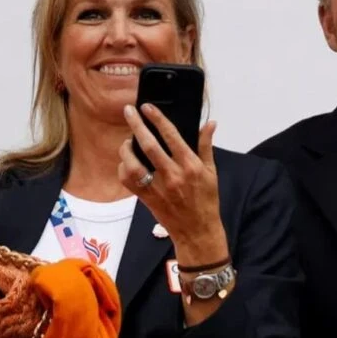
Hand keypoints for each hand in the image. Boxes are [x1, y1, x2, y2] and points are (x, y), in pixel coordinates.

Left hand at [119, 103, 228, 266]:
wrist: (197, 231)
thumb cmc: (206, 201)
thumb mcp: (212, 172)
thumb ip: (206, 146)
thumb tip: (210, 124)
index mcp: (191, 166)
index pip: (172, 136)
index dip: (158, 119)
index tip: (148, 107)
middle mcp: (173, 175)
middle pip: (149, 145)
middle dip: (137, 125)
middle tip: (128, 111)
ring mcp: (158, 188)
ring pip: (134, 163)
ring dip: (127, 148)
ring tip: (127, 140)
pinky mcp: (147, 198)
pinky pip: (129, 180)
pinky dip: (124, 168)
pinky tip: (127, 161)